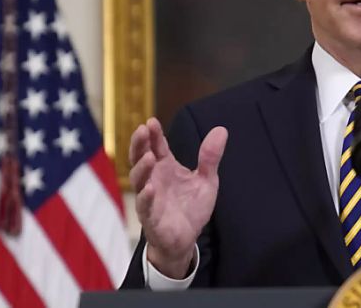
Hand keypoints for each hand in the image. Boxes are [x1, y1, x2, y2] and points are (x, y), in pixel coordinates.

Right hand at [128, 117, 227, 278]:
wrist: (186, 239)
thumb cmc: (191, 207)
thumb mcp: (206, 179)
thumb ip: (210, 157)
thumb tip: (221, 129)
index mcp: (165, 168)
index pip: (156, 147)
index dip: (153, 134)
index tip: (151, 121)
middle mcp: (154, 179)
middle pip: (141, 158)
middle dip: (140, 144)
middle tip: (142, 130)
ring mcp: (150, 198)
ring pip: (139, 180)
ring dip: (142, 168)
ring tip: (149, 156)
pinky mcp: (151, 218)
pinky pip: (145, 207)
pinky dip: (146, 197)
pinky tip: (150, 188)